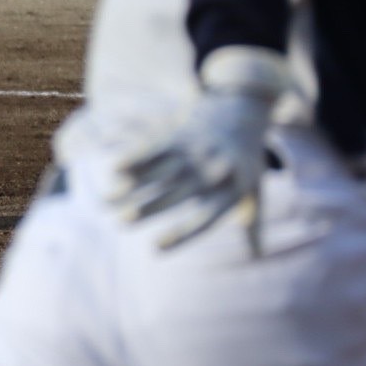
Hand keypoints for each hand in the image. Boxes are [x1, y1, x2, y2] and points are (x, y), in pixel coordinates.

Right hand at [106, 46, 288, 254]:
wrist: (243, 108)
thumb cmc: (247, 158)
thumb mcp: (255, 189)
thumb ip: (254, 222)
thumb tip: (258, 256)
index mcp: (232, 190)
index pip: (205, 218)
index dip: (181, 234)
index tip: (155, 248)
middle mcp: (213, 170)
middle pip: (176, 194)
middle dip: (146, 209)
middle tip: (120, 223)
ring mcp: (195, 150)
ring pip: (159, 172)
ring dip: (131, 187)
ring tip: (107, 201)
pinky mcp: (180, 133)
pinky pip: (154, 147)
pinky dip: (134, 157)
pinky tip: (114, 170)